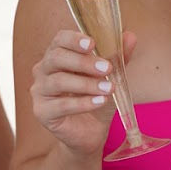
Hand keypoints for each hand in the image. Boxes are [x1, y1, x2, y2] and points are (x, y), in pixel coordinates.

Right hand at [30, 29, 136, 155]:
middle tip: (107, 68)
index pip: (59, 40)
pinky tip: (100, 101)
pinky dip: (83, 103)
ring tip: (109, 89)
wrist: (91, 133)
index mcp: (58, 56)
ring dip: (86, 84)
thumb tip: (130, 36)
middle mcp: (44, 70)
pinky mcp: (42, 112)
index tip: (93, 44)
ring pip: (58, 81)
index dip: (74, 39)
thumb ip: (118, 57)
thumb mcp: (111, 78)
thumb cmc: (96, 99)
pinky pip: (61, 105)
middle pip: (56, 58)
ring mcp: (40, 91)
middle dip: (83, 62)